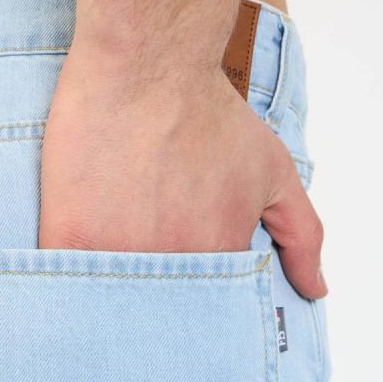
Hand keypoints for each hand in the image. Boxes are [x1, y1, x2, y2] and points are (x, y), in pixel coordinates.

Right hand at [38, 0, 325, 299]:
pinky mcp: (69, 239)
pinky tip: (71, 279)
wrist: (148, 66)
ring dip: (110, 306)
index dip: (192, 301)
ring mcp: (117, 255)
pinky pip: (66, 283)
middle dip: (152, 312)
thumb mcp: (274, 172)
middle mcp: (171, 266)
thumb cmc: (209, 113)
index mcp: (217, 259)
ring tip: (108, 277)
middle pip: (158, 315)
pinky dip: (69, 290)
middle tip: (141, 284)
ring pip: (111, 306)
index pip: (207, 308)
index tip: (180, 292)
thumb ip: (302, 237)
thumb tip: (316, 289)